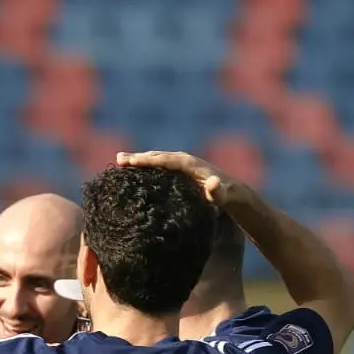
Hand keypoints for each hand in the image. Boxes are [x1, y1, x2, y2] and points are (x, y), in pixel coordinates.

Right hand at [116, 150, 242, 206]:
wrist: (235, 194)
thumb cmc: (228, 197)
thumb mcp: (225, 196)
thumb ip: (219, 192)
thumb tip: (213, 184)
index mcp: (191, 165)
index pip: (165, 160)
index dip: (147, 160)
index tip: (129, 162)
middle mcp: (186, 160)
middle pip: (158, 156)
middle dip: (138, 157)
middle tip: (118, 158)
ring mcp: (183, 165)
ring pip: (158, 159)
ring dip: (140, 160)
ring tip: (120, 160)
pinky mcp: (181, 171)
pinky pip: (161, 166)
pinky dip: (147, 166)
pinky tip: (135, 170)